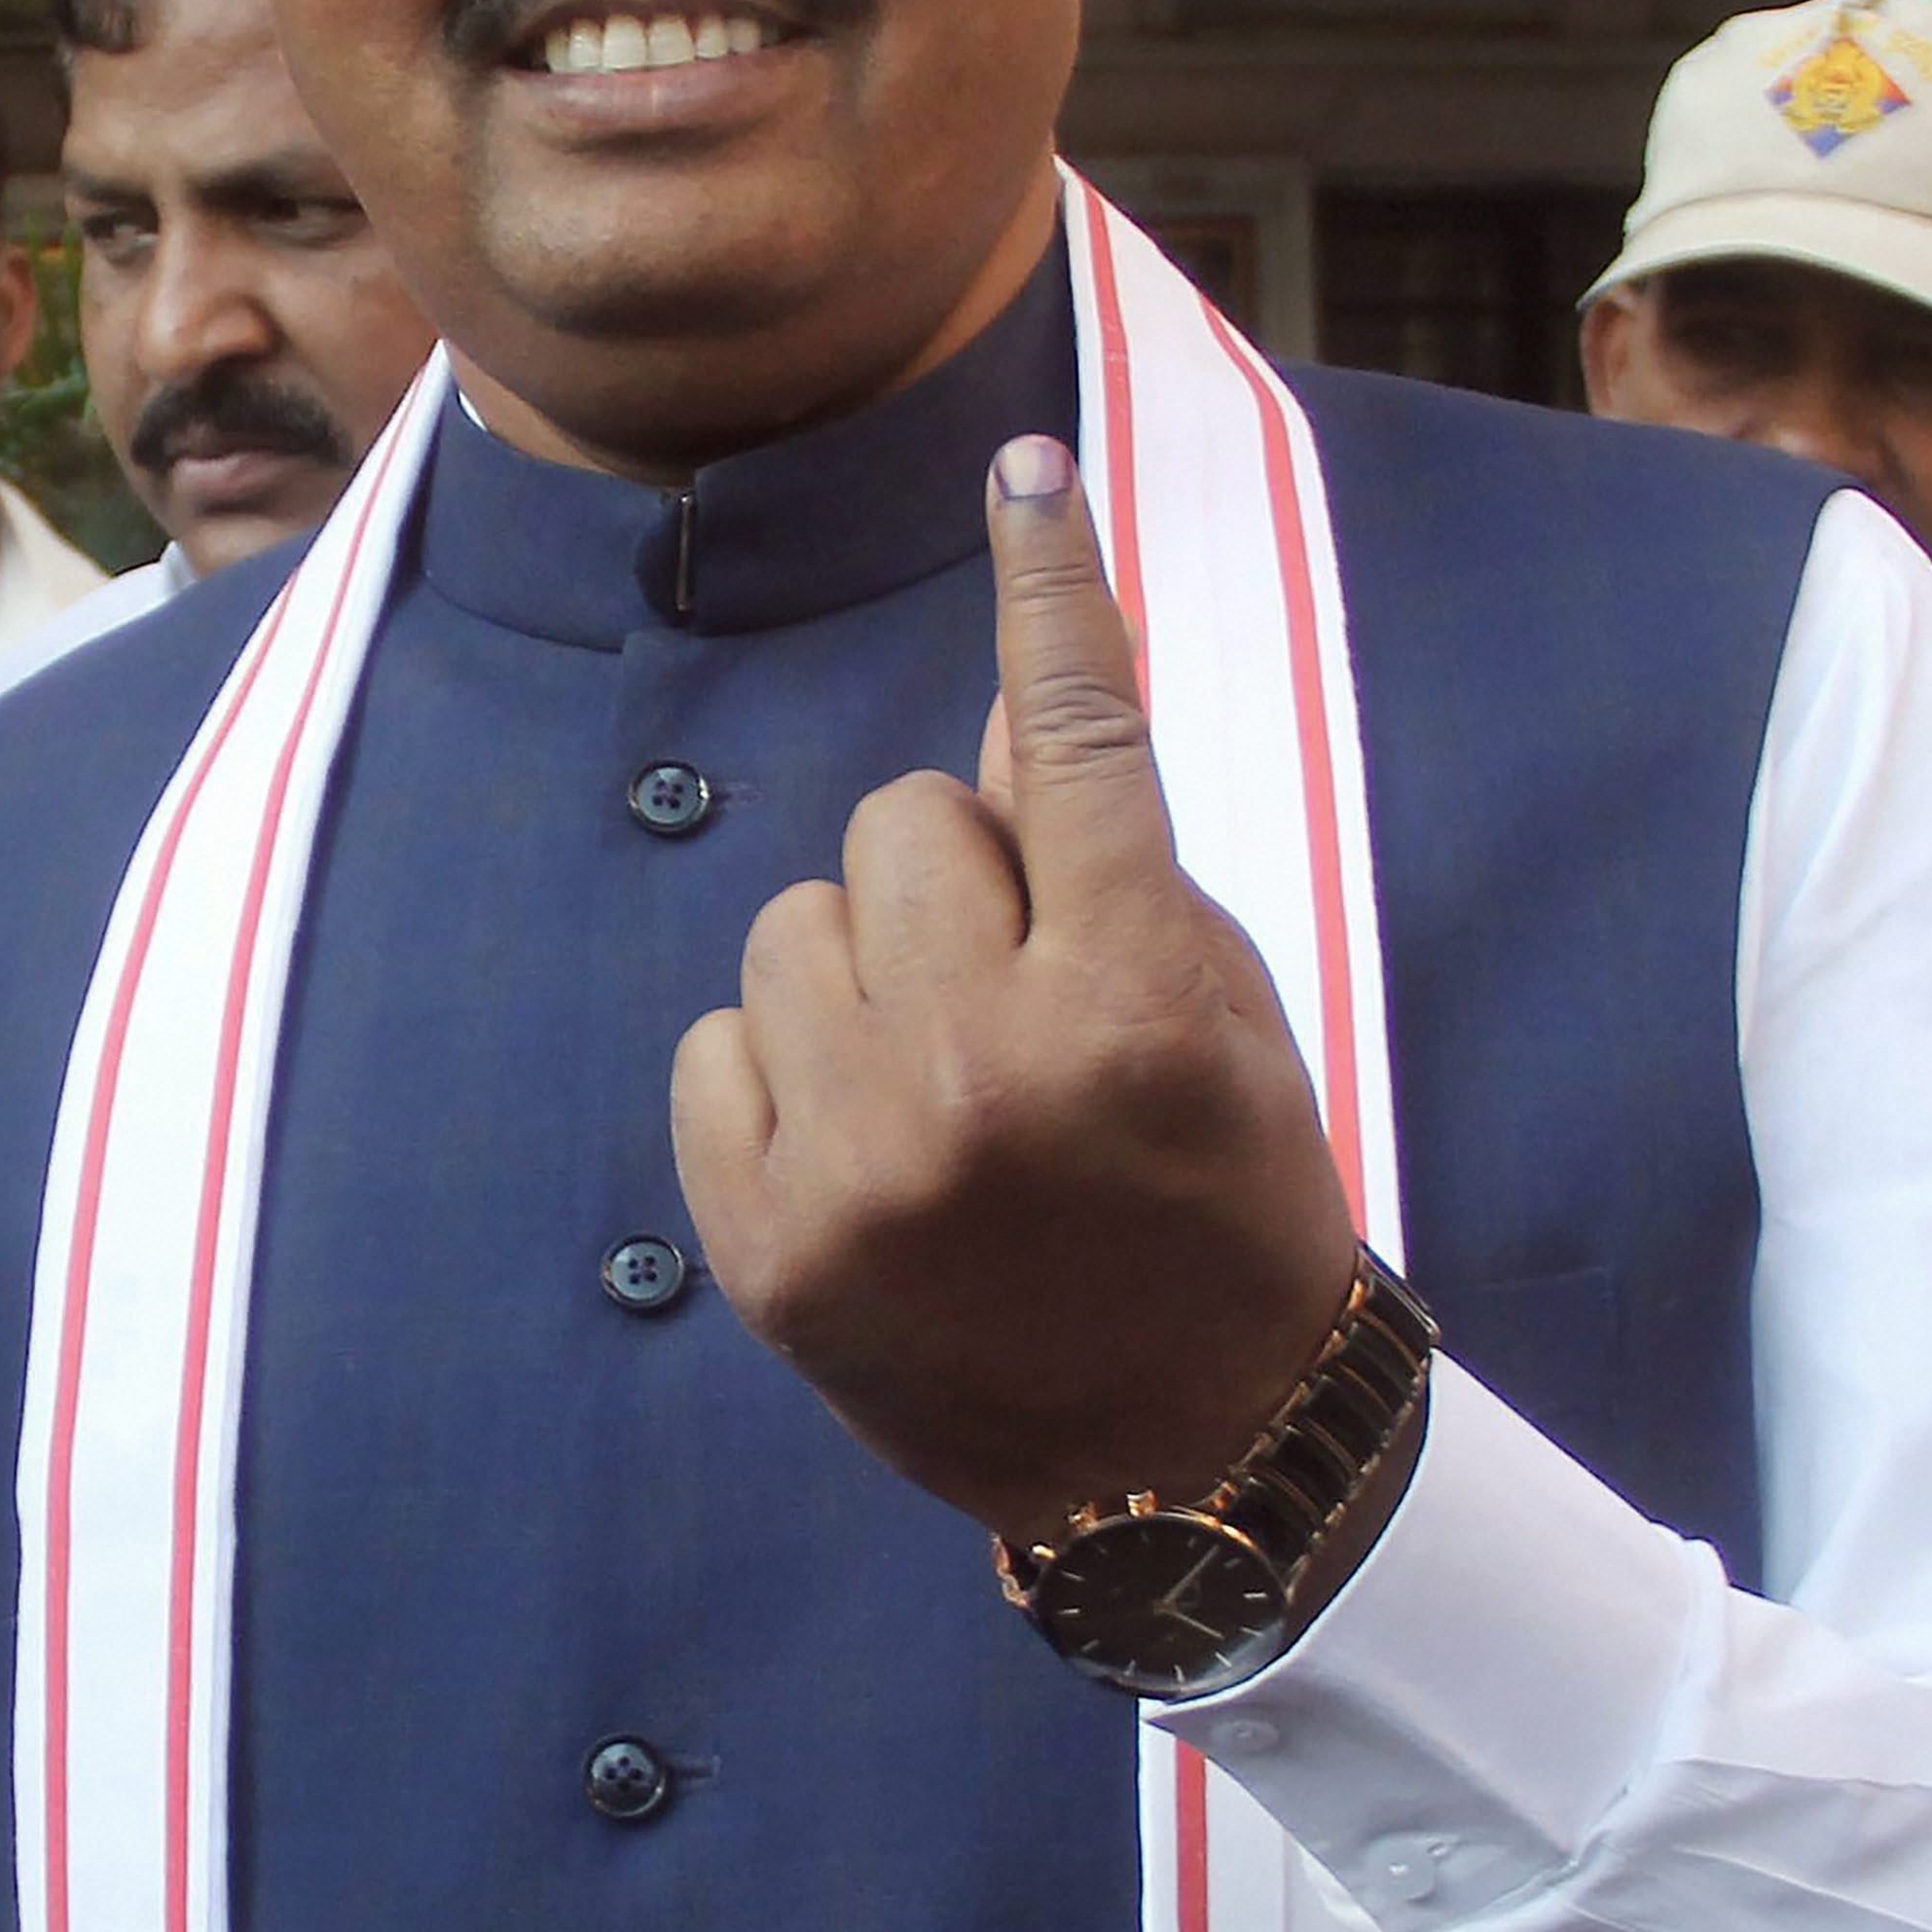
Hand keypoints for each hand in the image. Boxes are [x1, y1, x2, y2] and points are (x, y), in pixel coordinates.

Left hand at [669, 438, 1361, 1536]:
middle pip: (903, 823)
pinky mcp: (764, 1242)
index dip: (1056, 590)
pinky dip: (777, 1071)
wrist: (1185, 1459)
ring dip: (859, 969)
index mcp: (1130, 1001)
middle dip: (954, 878)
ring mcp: (860, 1162)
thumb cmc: (1219, 1208)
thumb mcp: (1215, 1014)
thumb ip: (1110, 854)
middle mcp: (986, 1069)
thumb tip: (1026, 682)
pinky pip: (713, 1045)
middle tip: (1019, 988)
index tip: (1025, 471)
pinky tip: (861, 1146)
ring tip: (940, 1077)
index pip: (1087, 741)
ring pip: (792, 926)